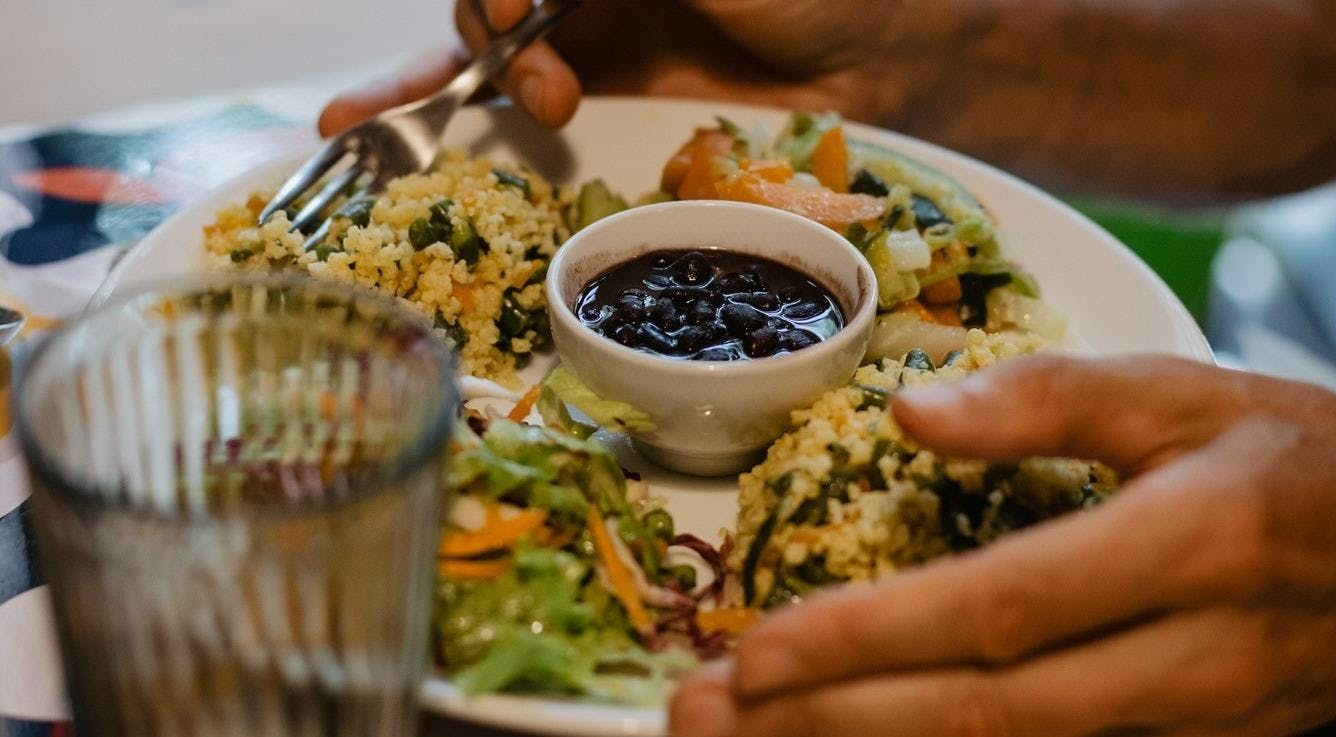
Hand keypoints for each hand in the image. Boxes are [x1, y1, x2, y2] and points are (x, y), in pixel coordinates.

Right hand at [319, 0, 931, 135]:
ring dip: (468, 68)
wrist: (875, 70)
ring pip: (471, 38)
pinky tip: (369, 122)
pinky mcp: (584, 96)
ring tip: (550, 103)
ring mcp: (574, 31)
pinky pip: (493, 97)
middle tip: (526, 53)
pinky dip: (433, 108)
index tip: (526, 5)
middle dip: (483, 20)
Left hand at [671, 355, 1335, 736]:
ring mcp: (1194, 730)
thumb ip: (1048, 396)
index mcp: (1193, 543)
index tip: (756, 651)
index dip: (874, 637)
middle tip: (705, 717)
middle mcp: (1191, 659)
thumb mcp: (1186, 393)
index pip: (1006, 608)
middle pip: (991, 715)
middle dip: (834, 725)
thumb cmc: (1295, 459)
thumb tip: (909, 414)